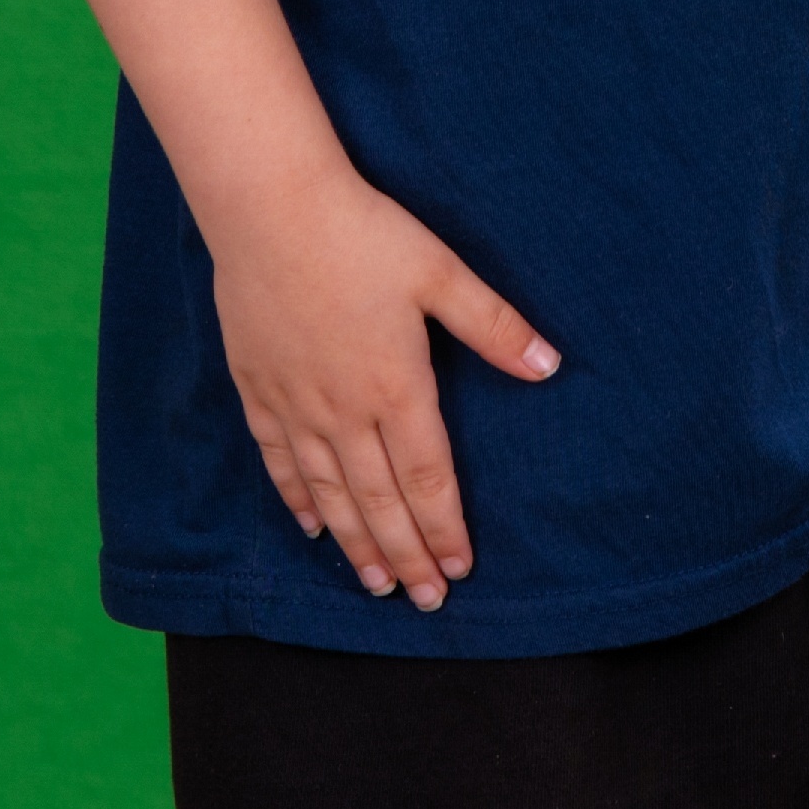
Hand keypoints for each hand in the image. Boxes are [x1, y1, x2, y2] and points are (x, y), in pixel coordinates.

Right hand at [210, 166, 560, 610]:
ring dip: (356, 543)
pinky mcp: (258, 388)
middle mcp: (345, 410)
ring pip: (329, 494)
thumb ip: (494, 325)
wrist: (270, 208)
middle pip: (380, 501)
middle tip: (425, 601)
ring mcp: (296, 404)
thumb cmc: (363, 233)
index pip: (427, 479)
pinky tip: (310, 527)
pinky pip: (279, 461)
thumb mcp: (441, 272)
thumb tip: (550, 365)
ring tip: (375, 584)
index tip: (460, 568)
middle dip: (407, 556)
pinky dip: (297, 500)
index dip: (445, 529)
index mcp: (397, 386)